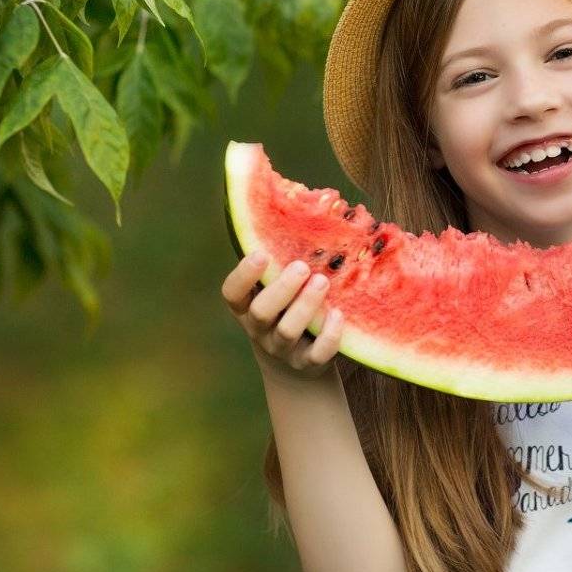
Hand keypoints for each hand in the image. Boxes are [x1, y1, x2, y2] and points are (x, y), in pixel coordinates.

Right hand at [220, 251, 345, 382]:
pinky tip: (338, 314)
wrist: (294, 367)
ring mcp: (283, 350)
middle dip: (281, 289)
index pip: (232, 293)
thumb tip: (301, 203)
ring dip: (305, 306)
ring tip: (322, 281)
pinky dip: (328, 336)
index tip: (260, 254)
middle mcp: (260, 330)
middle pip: (261, 312)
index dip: (243, 276)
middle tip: (301, 266)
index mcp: (246, 307)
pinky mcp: (307, 365)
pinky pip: (316, 355)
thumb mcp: (275, 290)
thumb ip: (279, 263)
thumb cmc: (285, 311)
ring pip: (287, 331)